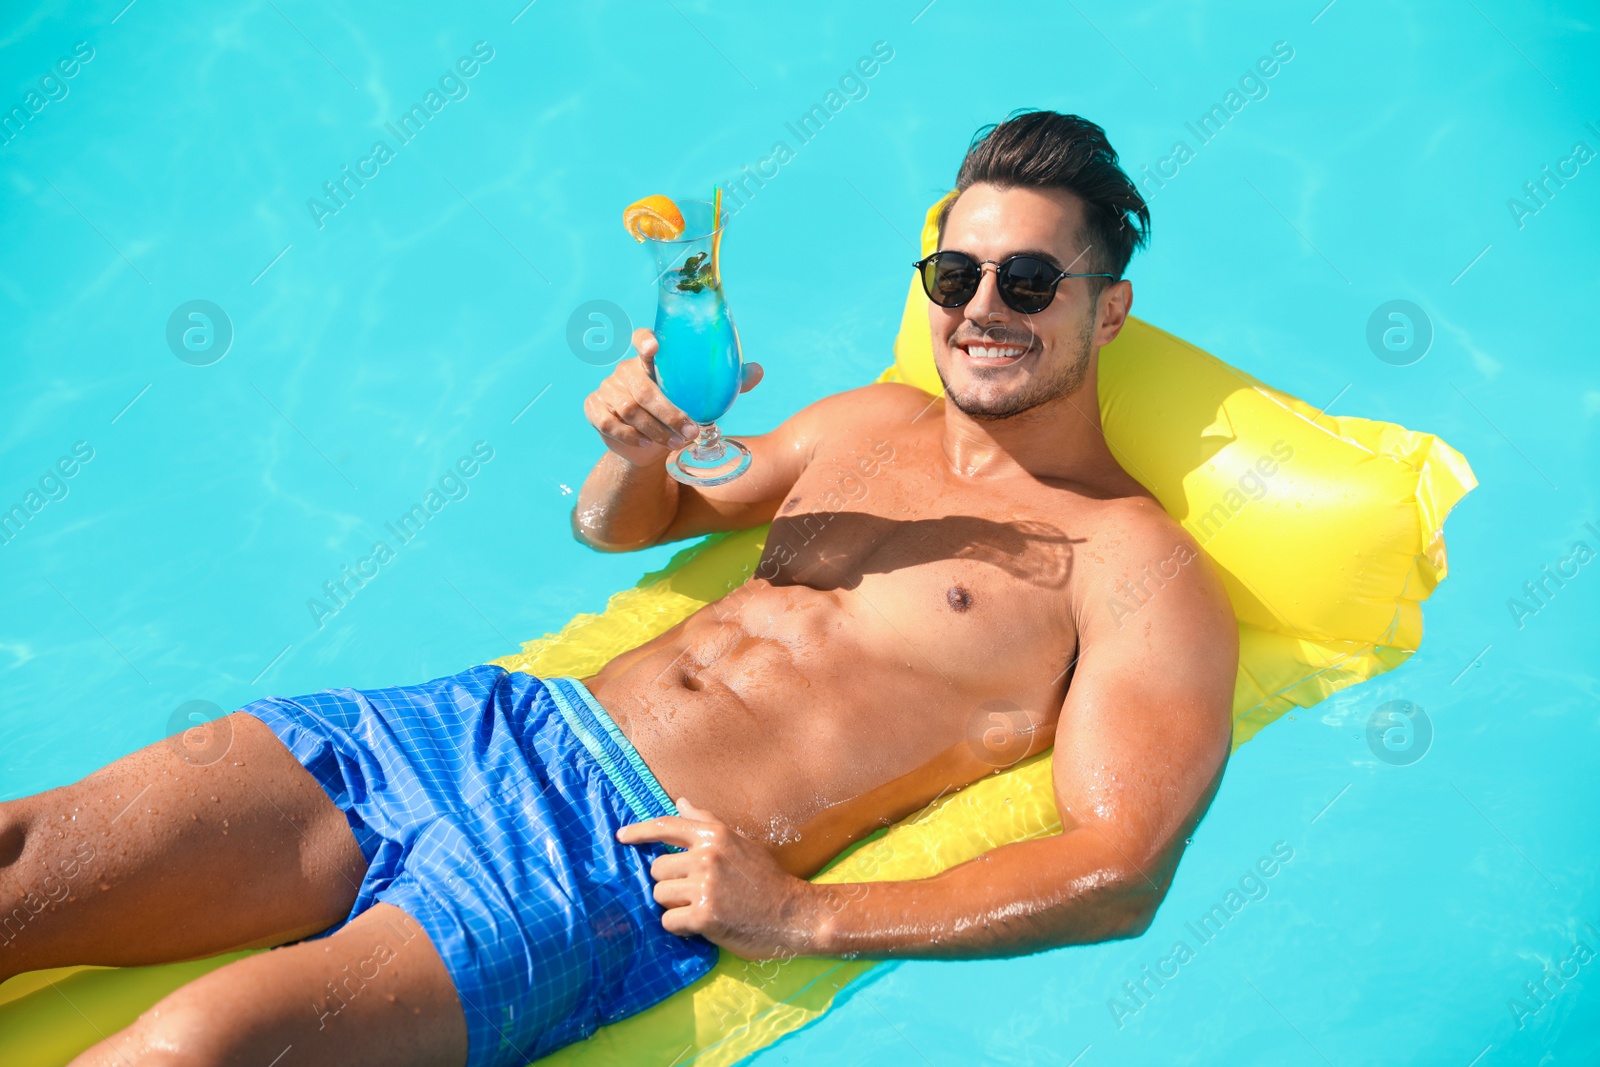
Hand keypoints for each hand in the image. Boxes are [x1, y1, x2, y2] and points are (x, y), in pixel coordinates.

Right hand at [583, 328, 763, 468]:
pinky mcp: (594, 409)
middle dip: (668, 413)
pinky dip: (629, 436)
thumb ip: (727, 383)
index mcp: (649, 361)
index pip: (642, 339)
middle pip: (642, 388)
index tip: (654, 347)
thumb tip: (758, 371)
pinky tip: (645, 443)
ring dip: (654, 429)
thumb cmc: (676, 412)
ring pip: (628, 409)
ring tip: (674, 443)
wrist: (644, 444)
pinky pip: (609, 422)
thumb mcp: (699, 398)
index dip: (645, 340)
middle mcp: (625, 370)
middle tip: (689, 431)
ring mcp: (607, 388)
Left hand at [616, 797, 813, 959]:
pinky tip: (700, 926)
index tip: (621, 836)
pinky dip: (680, 928)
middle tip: (696, 892)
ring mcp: (705, 887)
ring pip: (660, 896)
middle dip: (671, 883)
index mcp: (715, 835)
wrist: (793, 914)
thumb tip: (680, 801)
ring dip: (674, 906)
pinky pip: (668, 921)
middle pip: (658, 869)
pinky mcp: (704, 916)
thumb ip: (706, 822)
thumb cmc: (765, 878)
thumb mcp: (739, 842)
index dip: (639, 832)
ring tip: (701, 908)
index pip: (667, 827)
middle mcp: (707, 856)